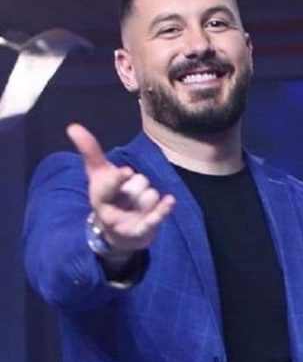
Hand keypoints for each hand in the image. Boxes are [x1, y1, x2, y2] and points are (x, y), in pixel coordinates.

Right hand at [67, 123, 174, 253]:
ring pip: (151, 195)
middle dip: (139, 182)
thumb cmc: (109, 197)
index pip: (108, 185)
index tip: (126, 172)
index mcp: (100, 195)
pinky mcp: (142, 232)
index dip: (118, 179)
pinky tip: (170, 200)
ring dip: (149, 197)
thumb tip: (73, 126)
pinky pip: (155, 218)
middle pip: (138, 184)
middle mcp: (112, 209)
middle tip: (130, 189)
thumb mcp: (99, 175)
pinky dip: (163, 210)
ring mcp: (128, 222)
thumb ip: (90, 152)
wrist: (118, 234)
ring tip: (138, 206)